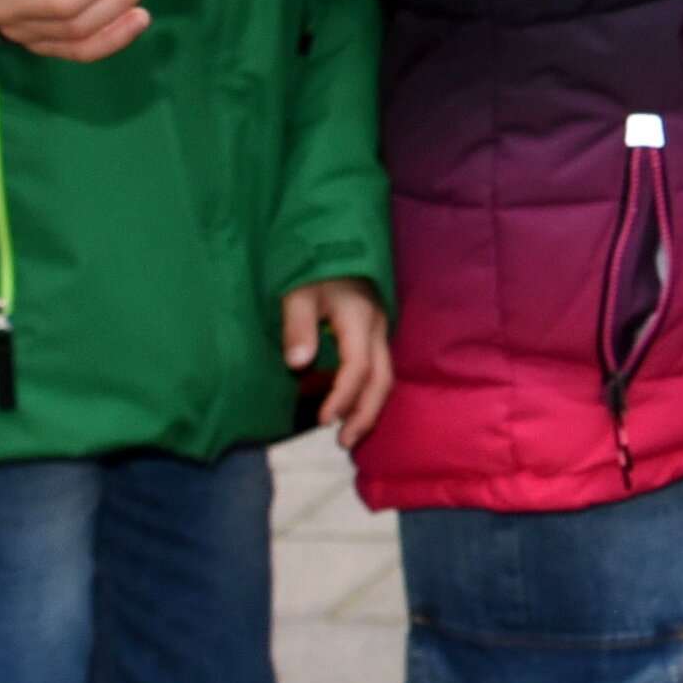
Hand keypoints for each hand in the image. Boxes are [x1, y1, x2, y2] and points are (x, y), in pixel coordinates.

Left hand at [281, 277, 389, 449]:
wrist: (334, 240)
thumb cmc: (313, 266)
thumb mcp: (298, 291)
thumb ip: (297, 327)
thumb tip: (297, 365)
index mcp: (360, 319)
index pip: (358, 368)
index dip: (342, 397)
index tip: (323, 421)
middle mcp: (376, 328)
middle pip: (382, 379)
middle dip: (365, 415)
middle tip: (343, 442)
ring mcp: (378, 330)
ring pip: (384, 377)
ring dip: (368, 407)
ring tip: (348, 433)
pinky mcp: (373, 332)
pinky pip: (378, 369)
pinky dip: (367, 393)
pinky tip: (350, 407)